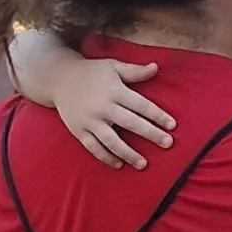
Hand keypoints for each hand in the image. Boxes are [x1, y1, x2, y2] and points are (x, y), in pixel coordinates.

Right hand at [55, 57, 171, 168]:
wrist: (58, 78)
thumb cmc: (91, 72)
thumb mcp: (113, 66)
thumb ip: (134, 71)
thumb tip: (156, 67)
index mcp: (114, 90)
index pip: (141, 105)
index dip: (158, 116)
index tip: (172, 125)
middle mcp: (103, 107)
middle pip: (131, 123)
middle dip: (151, 134)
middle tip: (168, 144)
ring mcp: (90, 121)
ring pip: (112, 141)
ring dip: (129, 153)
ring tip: (143, 164)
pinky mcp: (79, 131)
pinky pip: (94, 147)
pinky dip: (106, 157)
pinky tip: (119, 164)